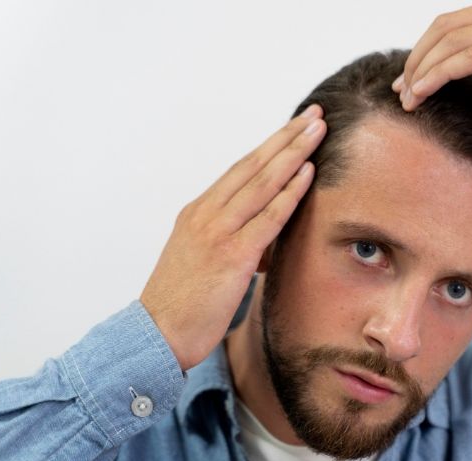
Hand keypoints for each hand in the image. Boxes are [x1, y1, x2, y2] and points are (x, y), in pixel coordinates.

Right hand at [139, 105, 324, 369]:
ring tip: (317, 129)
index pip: (241, 170)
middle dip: (286, 136)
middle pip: (253, 165)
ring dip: (293, 152)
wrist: (155, 336)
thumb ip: (235, 243)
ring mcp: (217, 232)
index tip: (294, 127)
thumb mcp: (207, 262)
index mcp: (198, 213)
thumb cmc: (182, 305)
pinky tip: (308, 173)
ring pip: (262, 182)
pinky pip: (267, 217)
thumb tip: (268, 242)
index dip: (270, 146)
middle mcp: (206, 214)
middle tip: (313, 113)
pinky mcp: (231, 256)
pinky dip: (289, 192)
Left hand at [393, 0, 471, 163]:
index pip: (452, 23)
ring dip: (423, 72)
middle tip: (401, 93)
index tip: (406, 81)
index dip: (423, 51)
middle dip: (417, 61)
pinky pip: (470, 57)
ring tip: (409, 101)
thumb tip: (457, 65)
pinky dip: (440, 75)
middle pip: (447, 28)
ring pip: (454, 42)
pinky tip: (425, 94)